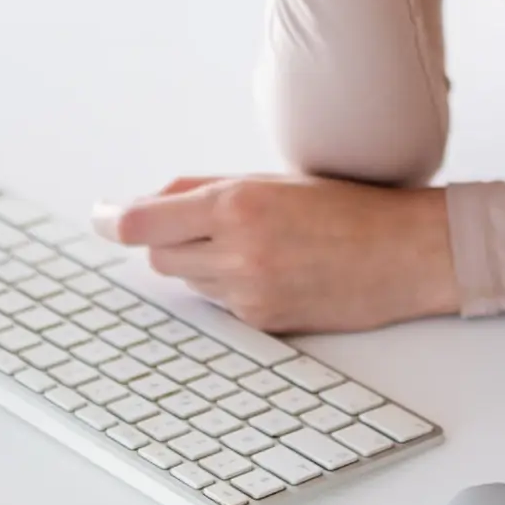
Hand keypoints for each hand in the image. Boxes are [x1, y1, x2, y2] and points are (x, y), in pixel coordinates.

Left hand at [94, 174, 456, 331]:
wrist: (404, 254)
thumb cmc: (345, 208)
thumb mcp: (273, 182)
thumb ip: (206, 190)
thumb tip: (148, 202)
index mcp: (236, 204)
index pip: (142, 222)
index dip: (111, 221)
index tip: (100, 218)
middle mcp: (236, 251)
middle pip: (158, 255)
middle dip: (168, 240)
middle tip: (204, 225)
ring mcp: (248, 292)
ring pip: (187, 281)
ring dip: (199, 264)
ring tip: (254, 245)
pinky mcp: (262, 322)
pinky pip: (220, 305)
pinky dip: (229, 287)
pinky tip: (273, 270)